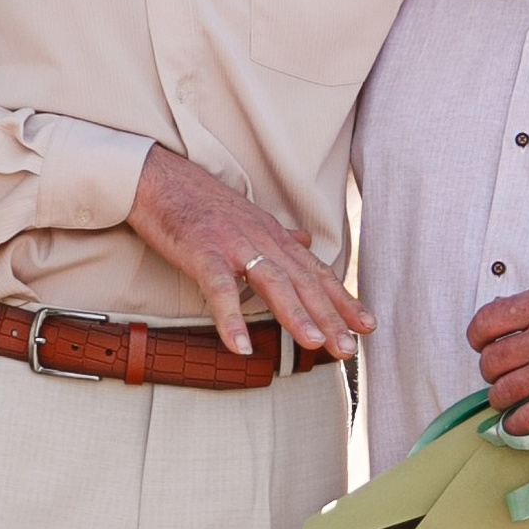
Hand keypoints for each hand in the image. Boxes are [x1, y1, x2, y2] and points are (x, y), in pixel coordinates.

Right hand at [131, 147, 370, 361]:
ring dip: (294, 314)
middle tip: (350, 348)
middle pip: (303, 282)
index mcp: (274, 237)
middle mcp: (262, 240)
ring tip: (315, 344)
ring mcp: (233, 245)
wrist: (161, 179)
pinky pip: (219, 289)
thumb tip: (305, 240)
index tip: (367, 325)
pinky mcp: (202, 252)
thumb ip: (279, 236)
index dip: (343, 299)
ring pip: (272, 282)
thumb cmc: (203, 204)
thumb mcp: (249, 218)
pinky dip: (231, 317)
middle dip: (330, 316)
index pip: (316, 272)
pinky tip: (241, 346)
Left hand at [468, 283, 528, 436]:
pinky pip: (525, 418)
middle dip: (491, 372)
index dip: (478, 339)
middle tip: (502, 375)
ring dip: (501, 399)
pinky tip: (520, 422)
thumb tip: (502, 316)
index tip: (483, 347)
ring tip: (510, 399)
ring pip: (502, 392)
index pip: (486, 323)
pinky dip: (515, 425)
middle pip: (491, 362)